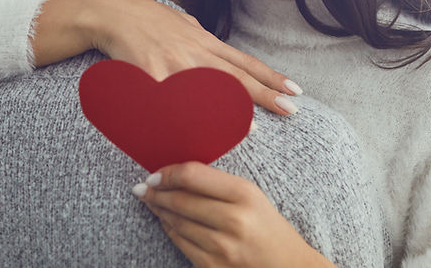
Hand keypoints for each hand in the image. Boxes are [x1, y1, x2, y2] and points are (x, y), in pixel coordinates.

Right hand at [32, 0, 301, 116]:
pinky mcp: (153, 75)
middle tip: (290, 110)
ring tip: (250, 129)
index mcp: (206, 43)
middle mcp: (196, 54)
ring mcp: (175, 65)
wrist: (115, 12)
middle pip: (237, 78)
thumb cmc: (150, 20)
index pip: (245, 63)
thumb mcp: (184, 25)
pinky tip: (196, 133)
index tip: (294, 90)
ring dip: (229, 113)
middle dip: (266, 95)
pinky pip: (171, 102)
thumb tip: (221, 54)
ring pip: (208, 92)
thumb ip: (203, 40)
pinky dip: (183, 118)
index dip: (270, 77)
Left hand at [135, 162, 334, 267]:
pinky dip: (169, 230)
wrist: (288, 266)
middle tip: (143, 187)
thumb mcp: (252, 195)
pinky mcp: (213, 267)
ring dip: (159, 210)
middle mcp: (233, 220)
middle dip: (156, 192)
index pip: (193, 175)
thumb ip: (217, 183)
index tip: (155, 173)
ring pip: (176, 223)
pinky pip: (181, 244)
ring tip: (151, 201)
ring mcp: (222, 247)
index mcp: (244, 194)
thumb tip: (175, 174)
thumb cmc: (268, 226)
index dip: (168, 173)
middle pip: (180, 200)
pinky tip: (166, 221)